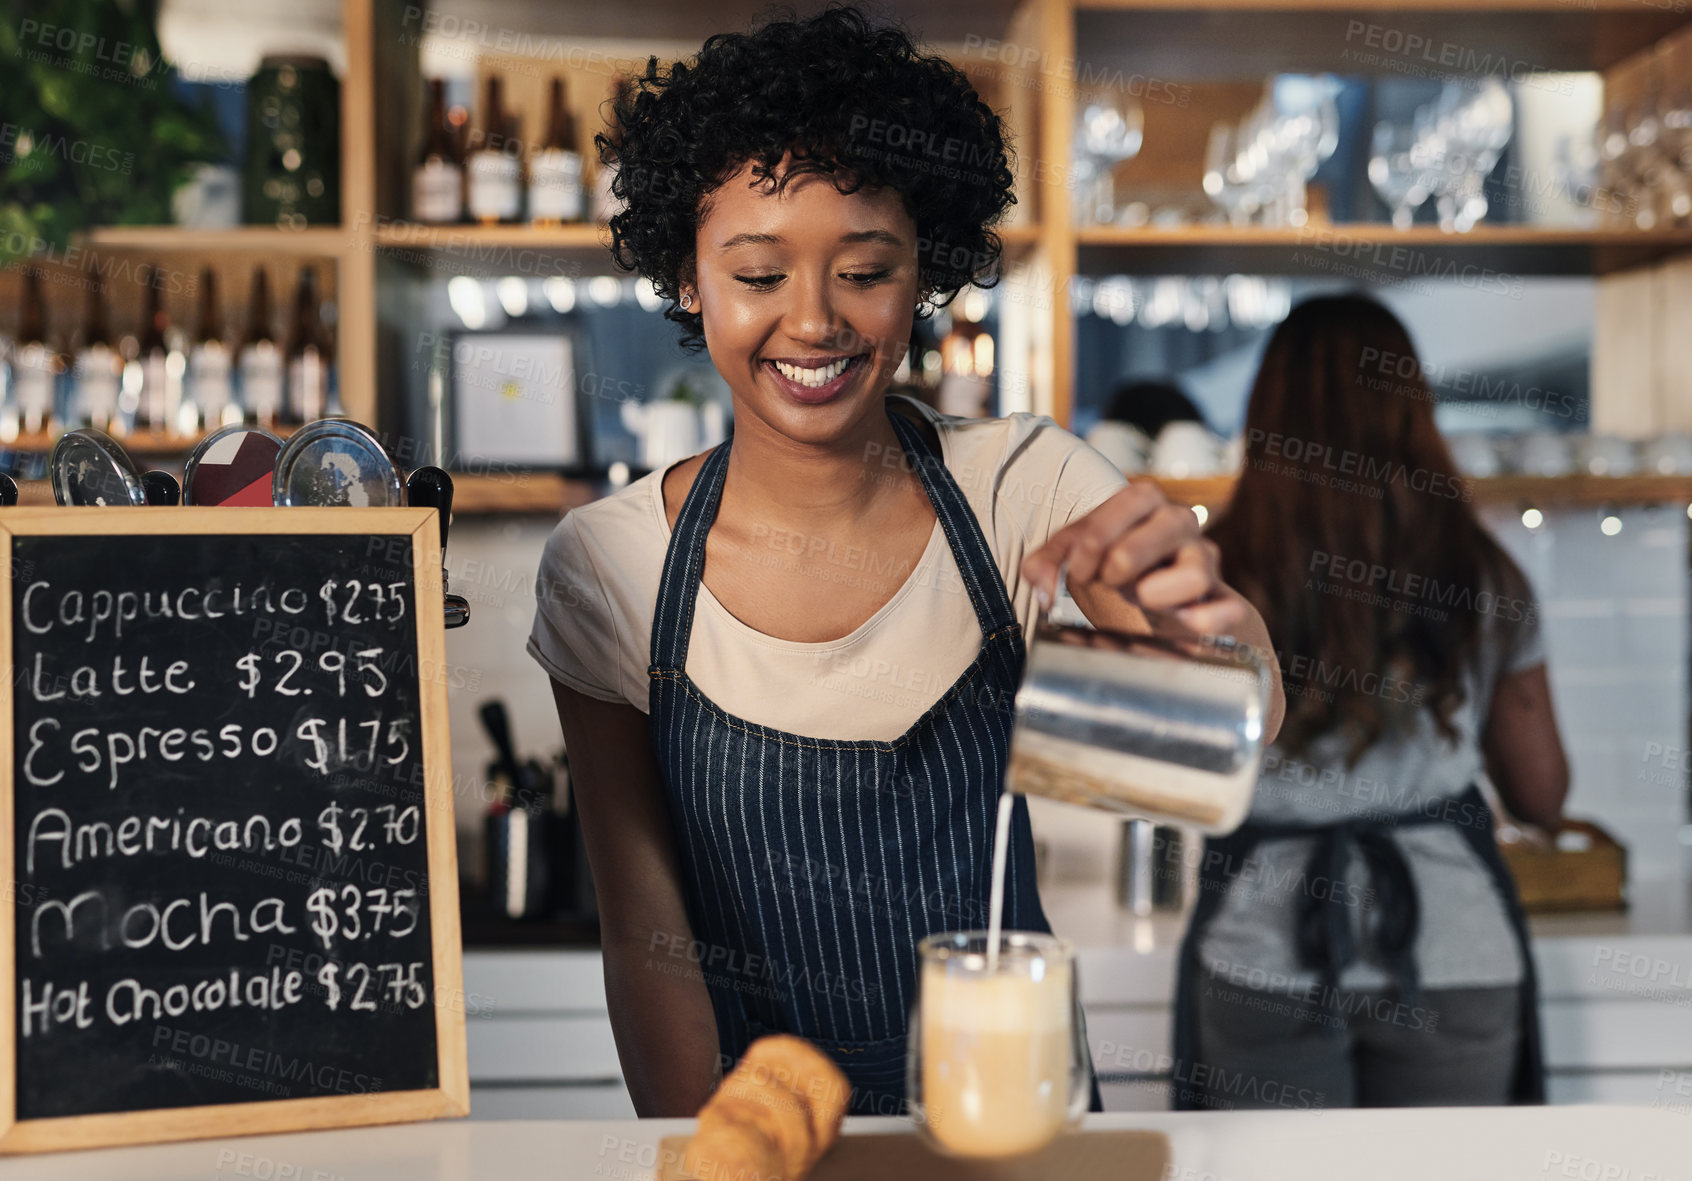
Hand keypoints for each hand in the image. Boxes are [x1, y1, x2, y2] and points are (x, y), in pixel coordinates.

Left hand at [1021, 481, 1247, 636]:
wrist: (1151, 602)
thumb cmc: (1109, 568)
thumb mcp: (1074, 558)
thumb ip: (1048, 563)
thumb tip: (1042, 583)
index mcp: (1146, 504)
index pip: (1134, 499)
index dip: (1100, 534)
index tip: (1078, 570)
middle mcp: (1181, 527)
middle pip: (1175, 522)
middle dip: (1128, 557)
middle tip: (1104, 583)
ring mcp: (1204, 564)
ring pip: (1198, 571)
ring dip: (1156, 593)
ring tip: (1134, 604)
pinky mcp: (1220, 603)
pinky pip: (1228, 611)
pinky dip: (1201, 623)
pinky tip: (1171, 628)